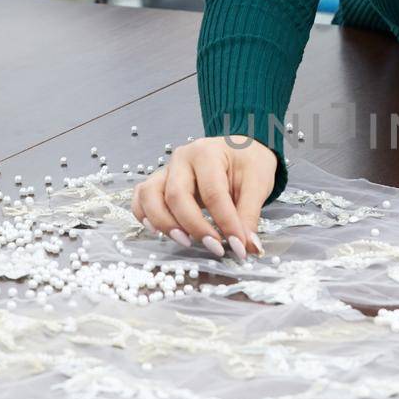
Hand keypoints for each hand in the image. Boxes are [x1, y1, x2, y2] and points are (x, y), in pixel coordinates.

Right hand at [131, 135, 276, 260]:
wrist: (240, 150)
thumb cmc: (247, 163)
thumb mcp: (257, 185)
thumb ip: (249, 216)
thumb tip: (248, 247)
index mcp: (208, 153)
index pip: (213, 193)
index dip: (225, 223)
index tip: (238, 246)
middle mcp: (181, 159)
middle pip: (176, 196)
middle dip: (195, 227)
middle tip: (216, 248)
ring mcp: (166, 170)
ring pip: (150, 196)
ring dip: (165, 223)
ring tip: (187, 242)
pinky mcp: (159, 182)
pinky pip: (141, 198)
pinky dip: (145, 216)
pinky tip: (160, 231)